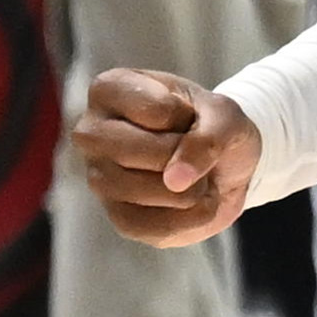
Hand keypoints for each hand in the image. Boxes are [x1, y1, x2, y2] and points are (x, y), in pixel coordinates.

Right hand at [75, 68, 260, 245]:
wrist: (224, 163)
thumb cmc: (213, 126)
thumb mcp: (225, 116)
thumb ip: (208, 137)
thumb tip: (175, 181)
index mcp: (109, 89)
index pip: (157, 111)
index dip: (188, 118)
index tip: (187, 116)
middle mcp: (90, 133)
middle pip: (140, 151)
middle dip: (186, 156)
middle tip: (192, 150)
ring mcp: (98, 178)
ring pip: (150, 190)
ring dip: (193, 189)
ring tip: (193, 176)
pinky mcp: (118, 218)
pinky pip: (157, 228)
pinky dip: (192, 218)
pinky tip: (193, 202)